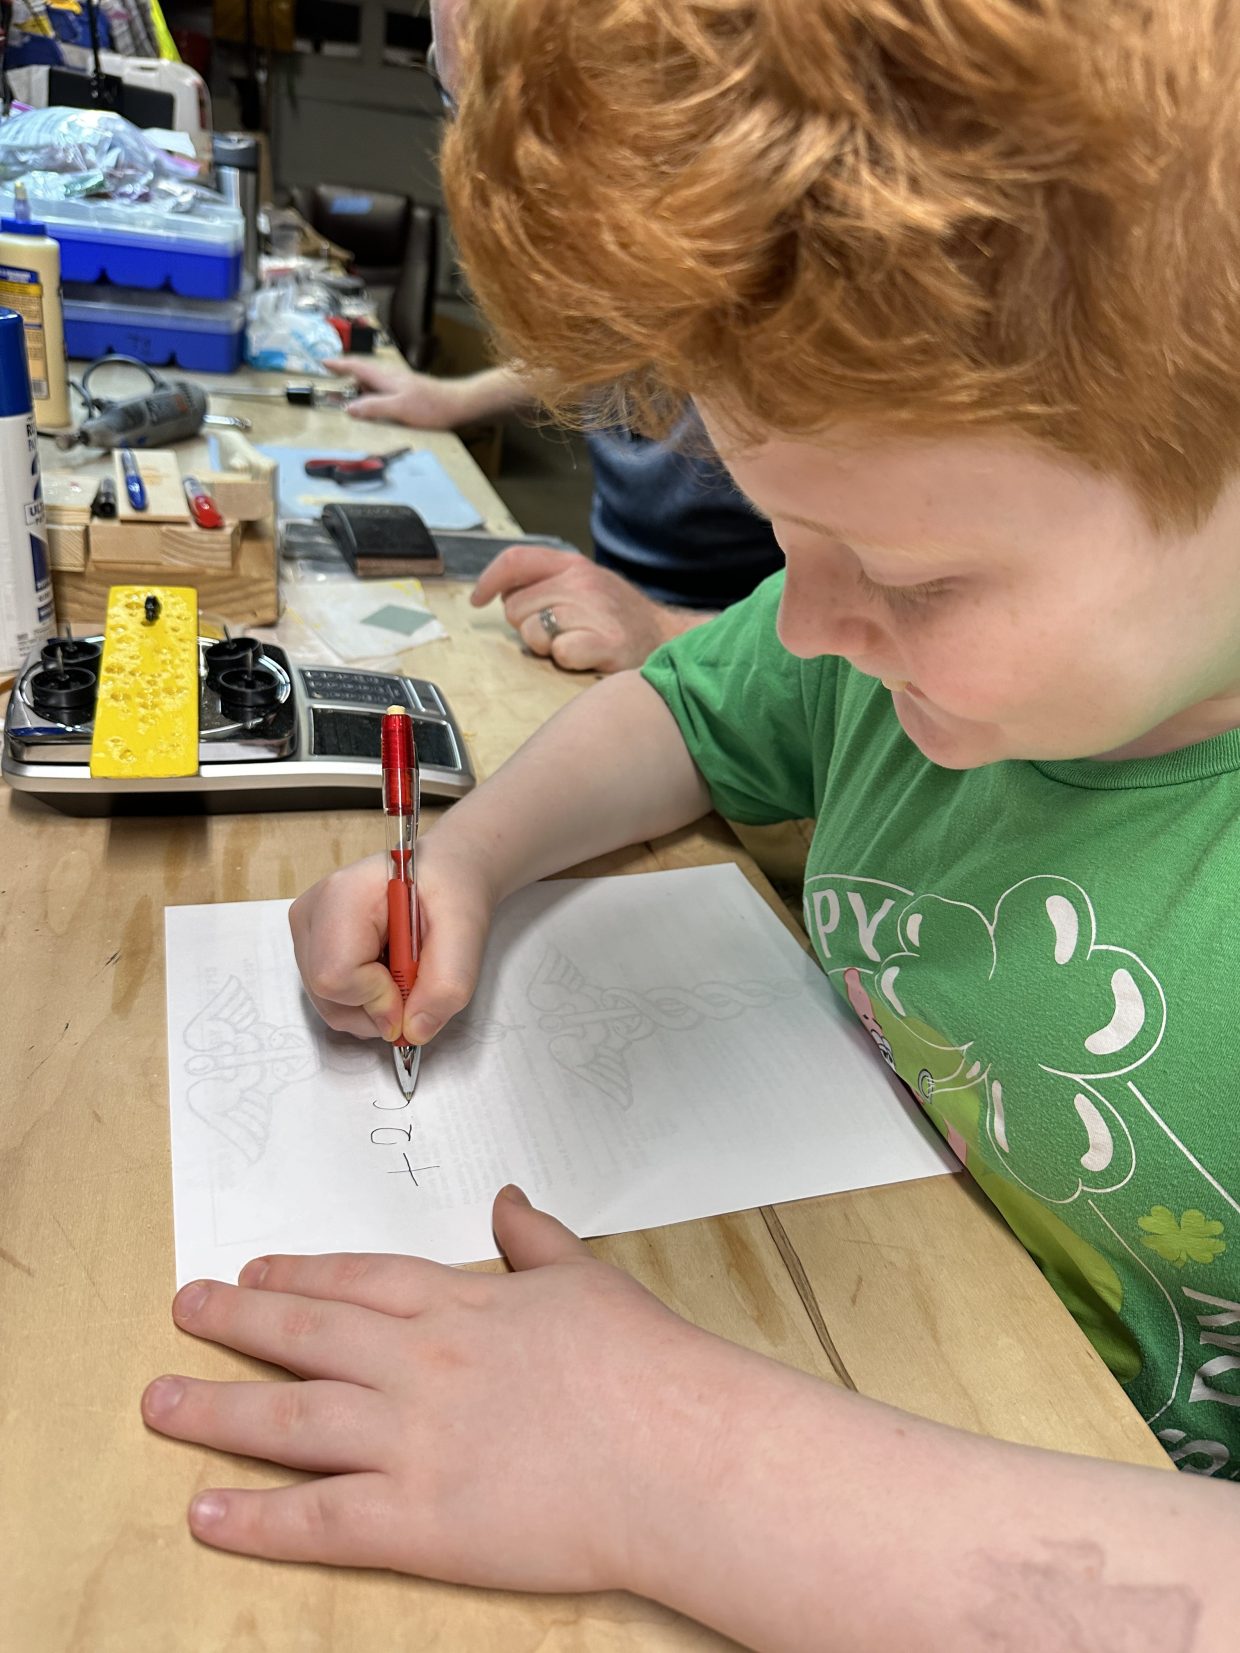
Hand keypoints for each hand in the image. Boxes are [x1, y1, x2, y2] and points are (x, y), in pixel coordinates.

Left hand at [140, 1187, 717, 1592]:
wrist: (678, 1450)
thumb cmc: (644, 1367)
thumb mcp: (585, 1277)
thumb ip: (535, 1238)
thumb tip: (509, 1199)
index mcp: (459, 1304)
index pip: (356, 1279)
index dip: (298, 1274)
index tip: (253, 1271)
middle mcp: (419, 1364)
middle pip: (304, 1336)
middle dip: (234, 1322)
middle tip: (184, 1310)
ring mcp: (411, 1440)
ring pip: (289, 1419)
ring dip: (215, 1409)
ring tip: (159, 1401)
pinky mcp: (418, 1520)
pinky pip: (317, 1520)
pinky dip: (256, 1519)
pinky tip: (205, 1512)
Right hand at [288, 837, 493, 1047]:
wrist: (446, 871)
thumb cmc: (453, 887)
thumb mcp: (467, 932)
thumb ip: (446, 985)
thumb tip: (413, 1031)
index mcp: (343, 894)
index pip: (336, 974)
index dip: (378, 999)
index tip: (415, 988)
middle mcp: (312, 912)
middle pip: (327, 995)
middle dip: (378, 1009)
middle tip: (415, 981)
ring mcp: (306, 931)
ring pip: (328, 1004)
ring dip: (375, 1007)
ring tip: (404, 971)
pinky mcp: (311, 947)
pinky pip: (332, 999)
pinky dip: (367, 1001)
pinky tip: (387, 971)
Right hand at [324, 357, 483, 429]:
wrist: (459, 405)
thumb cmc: (431, 406)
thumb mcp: (398, 408)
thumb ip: (373, 407)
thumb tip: (349, 408)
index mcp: (386, 378)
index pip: (357, 367)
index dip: (339, 364)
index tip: (324, 361)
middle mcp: (392, 377)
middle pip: (364, 372)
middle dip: (347, 374)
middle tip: (333, 378)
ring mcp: (401, 384)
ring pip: (374, 381)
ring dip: (360, 385)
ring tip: (350, 393)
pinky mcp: (410, 393)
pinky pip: (384, 390)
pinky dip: (374, 394)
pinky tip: (377, 403)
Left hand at [471, 545, 712, 672]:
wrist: (667, 639)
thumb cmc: (619, 617)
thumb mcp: (586, 585)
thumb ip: (546, 582)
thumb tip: (499, 592)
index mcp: (573, 565)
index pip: (516, 560)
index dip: (489, 580)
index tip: (477, 599)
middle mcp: (581, 583)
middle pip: (516, 608)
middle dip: (527, 626)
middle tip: (557, 632)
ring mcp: (593, 611)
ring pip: (532, 634)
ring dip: (547, 647)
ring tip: (575, 643)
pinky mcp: (605, 643)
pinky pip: (559, 655)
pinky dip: (569, 661)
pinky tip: (588, 656)